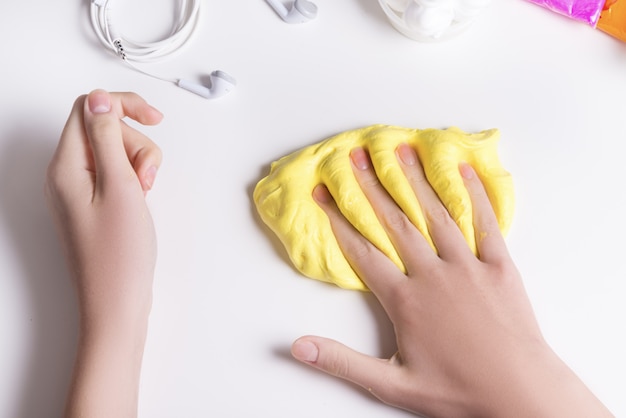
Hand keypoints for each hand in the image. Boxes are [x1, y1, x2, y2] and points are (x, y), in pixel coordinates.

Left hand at [45, 90, 162, 417]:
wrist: (117, 302)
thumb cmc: (119, 254)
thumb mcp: (119, 187)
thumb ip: (108, 138)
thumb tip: (99, 100)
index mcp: (66, 166)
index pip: (88, 108)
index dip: (123, 106)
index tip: (155, 118)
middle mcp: (66, 174)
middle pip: (104, 129)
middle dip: (136, 143)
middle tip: (145, 177)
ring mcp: (79, 189)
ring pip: (114, 151)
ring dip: (138, 162)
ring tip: (144, 192)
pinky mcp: (93, 203)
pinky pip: (115, 173)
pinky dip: (134, 178)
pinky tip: (141, 198)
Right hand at [292, 145, 611, 416]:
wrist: (518, 394)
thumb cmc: (456, 391)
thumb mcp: (390, 384)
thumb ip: (341, 361)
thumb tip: (298, 347)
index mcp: (405, 299)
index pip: (363, 252)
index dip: (339, 220)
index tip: (323, 193)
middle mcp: (433, 274)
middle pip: (395, 223)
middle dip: (372, 188)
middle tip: (355, 157)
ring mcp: (468, 267)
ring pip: (436, 215)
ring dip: (416, 181)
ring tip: (401, 150)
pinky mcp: (500, 267)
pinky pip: (486, 224)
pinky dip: (474, 195)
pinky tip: (462, 171)